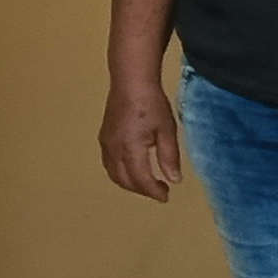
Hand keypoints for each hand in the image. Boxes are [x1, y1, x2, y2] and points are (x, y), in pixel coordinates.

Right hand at [99, 80, 182, 200]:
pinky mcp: (103, 138)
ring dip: (129, 183)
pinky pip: (108, 164)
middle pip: (125, 180)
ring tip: (146, 182)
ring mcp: (106, 144)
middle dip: (142, 190)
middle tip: (159, 190)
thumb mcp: (167, 130)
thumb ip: (169, 157)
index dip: (154, 191)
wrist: (131, 81)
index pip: (141, 179)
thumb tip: (174, 180)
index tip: (166, 196)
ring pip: (114, 174)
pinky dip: (120, 173)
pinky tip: (132, 168)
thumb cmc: (151, 103)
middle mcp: (114, 149)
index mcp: (131, 148)